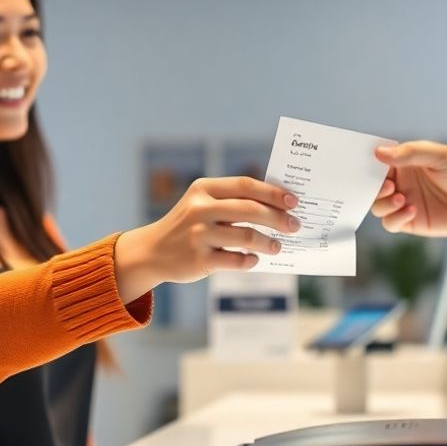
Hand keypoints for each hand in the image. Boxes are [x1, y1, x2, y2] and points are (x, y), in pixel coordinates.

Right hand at [114, 177, 300, 301]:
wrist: (152, 252)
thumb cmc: (187, 226)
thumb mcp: (202, 204)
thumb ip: (232, 202)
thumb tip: (278, 206)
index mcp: (204, 189)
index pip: (246, 185)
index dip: (273, 193)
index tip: (294, 201)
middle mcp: (200, 209)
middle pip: (250, 209)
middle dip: (278, 218)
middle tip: (294, 226)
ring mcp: (198, 235)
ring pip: (246, 236)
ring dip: (268, 242)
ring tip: (277, 247)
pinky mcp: (199, 259)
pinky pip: (236, 260)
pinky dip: (250, 260)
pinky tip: (254, 260)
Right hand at [371, 141, 446, 241]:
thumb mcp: (441, 156)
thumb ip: (411, 153)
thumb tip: (379, 153)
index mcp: (404, 161)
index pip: (377, 160)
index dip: (368, 161)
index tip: (366, 162)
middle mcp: (400, 181)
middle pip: (371, 185)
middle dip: (371, 186)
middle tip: (388, 185)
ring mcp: (403, 202)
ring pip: (377, 206)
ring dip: (383, 202)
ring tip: (401, 198)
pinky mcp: (410, 222)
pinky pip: (390, 223)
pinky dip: (395, 218)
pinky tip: (411, 209)